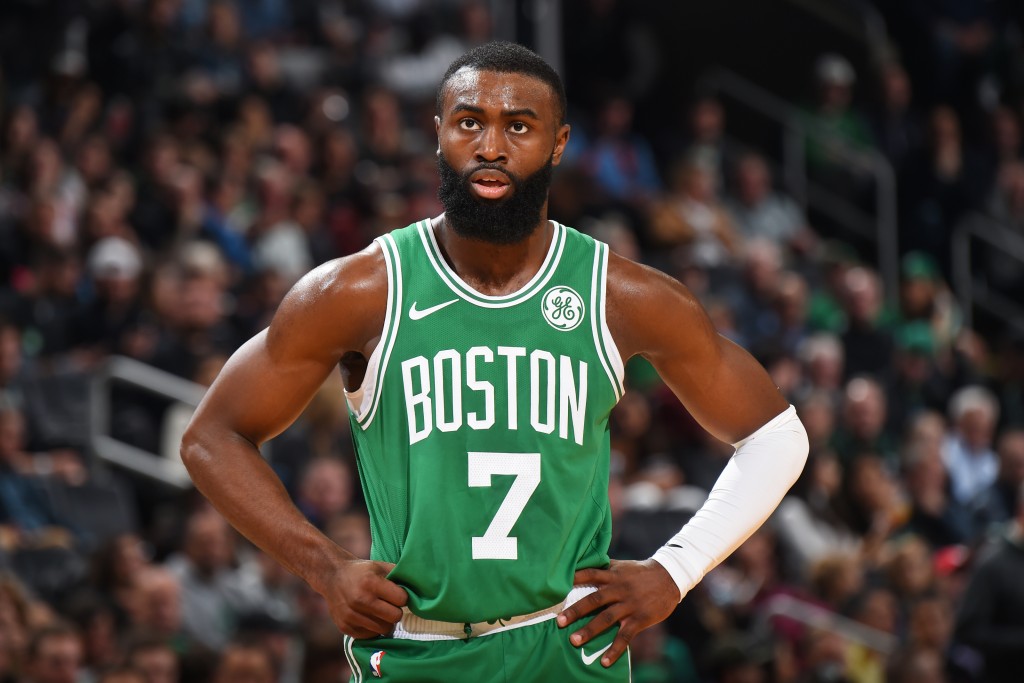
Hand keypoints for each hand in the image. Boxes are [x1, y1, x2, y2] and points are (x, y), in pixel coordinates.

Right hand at [320, 558, 407, 638]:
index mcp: (371, 583)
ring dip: (385, 621)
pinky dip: (372, 628)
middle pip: (395, 617)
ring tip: (379, 610)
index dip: (402, 597)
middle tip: (389, 604)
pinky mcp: (345, 627)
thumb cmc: (362, 571)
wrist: (332, 576)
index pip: (401, 599)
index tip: (397, 594)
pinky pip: (370, 635)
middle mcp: (360, 601)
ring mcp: (351, 616)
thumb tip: (418, 588)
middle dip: (395, 611)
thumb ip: (398, 576)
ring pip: (384, 629)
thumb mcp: (380, 566)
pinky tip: (367, 616)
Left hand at [556, 559, 679, 666]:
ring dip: (590, 630)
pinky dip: (615, 650)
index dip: (575, 578)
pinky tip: (604, 661)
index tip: (558, 585)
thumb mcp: (623, 566)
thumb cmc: (641, 572)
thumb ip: (605, 567)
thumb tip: (583, 564)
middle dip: (576, 610)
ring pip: (607, 619)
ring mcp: (629, 605)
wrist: (669, 577)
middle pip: (595, 599)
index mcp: (613, 575)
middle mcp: (619, 589)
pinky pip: (625, 636)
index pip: (591, 574)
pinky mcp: (639, 619)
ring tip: (574, 641)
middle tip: (560, 621)